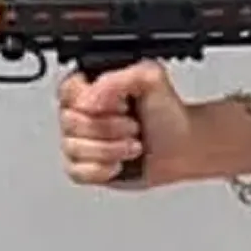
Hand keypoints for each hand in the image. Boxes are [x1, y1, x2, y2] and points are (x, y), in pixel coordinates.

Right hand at [56, 61, 194, 187]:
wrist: (183, 147)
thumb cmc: (168, 115)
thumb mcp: (150, 79)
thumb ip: (115, 79)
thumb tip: (87, 100)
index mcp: (92, 86)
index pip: (67, 91)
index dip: (93, 102)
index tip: (121, 107)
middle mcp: (83, 112)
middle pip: (69, 122)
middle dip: (108, 128)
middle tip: (133, 127)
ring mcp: (82, 140)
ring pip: (72, 148)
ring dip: (109, 150)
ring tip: (132, 145)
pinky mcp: (87, 166)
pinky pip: (76, 172)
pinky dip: (101, 170)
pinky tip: (118, 163)